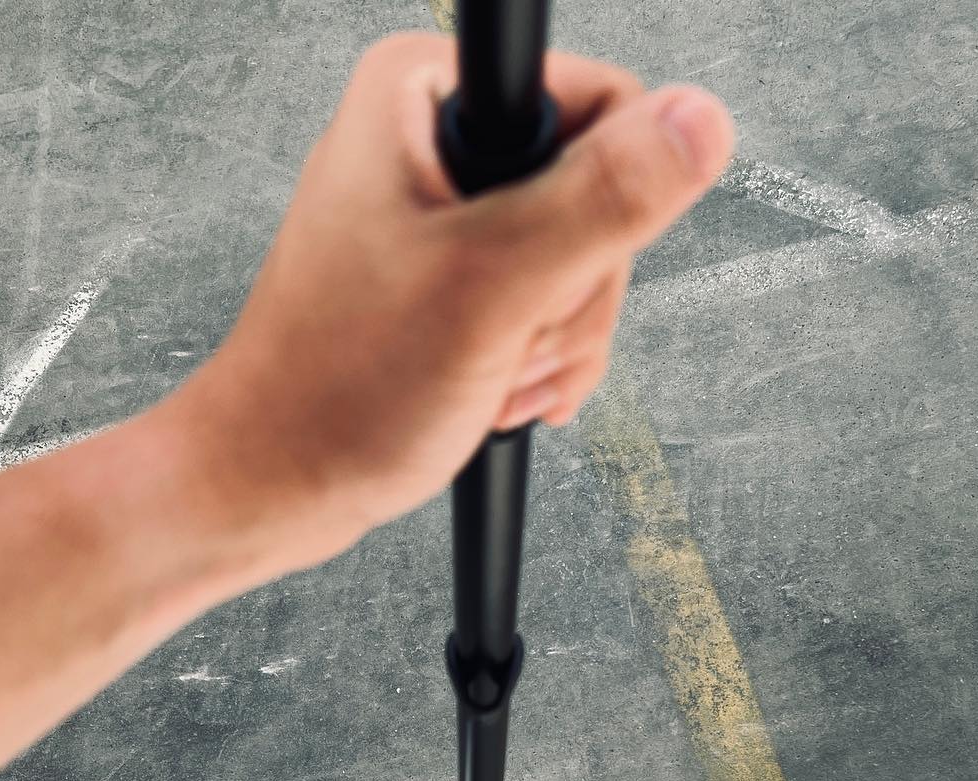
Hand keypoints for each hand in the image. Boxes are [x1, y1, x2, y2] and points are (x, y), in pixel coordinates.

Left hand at [174, 32, 733, 572]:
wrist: (277, 485)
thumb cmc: (338, 395)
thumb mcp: (489, 287)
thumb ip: (603, 200)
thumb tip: (701, 122)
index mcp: (423, 98)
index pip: (604, 105)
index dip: (601, 208)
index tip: (535, 276)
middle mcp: (430, 142)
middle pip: (599, 194)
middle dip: (569, 299)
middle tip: (504, 344)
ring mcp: (442, 216)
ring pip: (579, 262)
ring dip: (552, 345)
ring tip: (487, 379)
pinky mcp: (449, 278)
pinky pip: (544, 305)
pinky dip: (534, 362)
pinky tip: (492, 392)